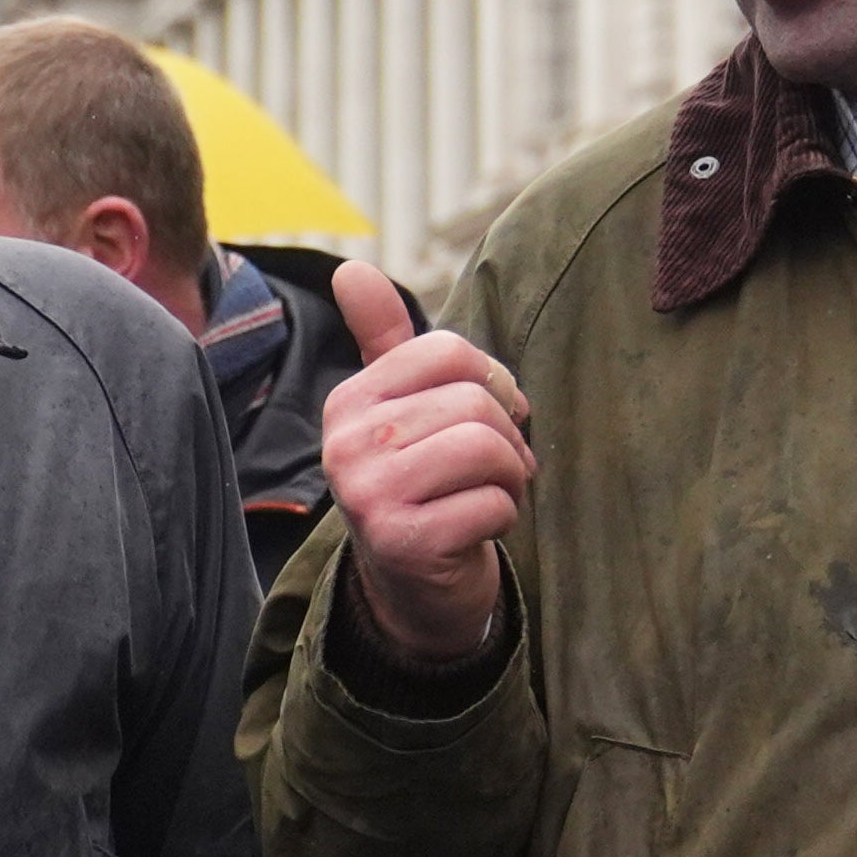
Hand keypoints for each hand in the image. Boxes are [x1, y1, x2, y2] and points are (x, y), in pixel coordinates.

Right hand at [322, 262, 531, 666]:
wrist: (412, 587)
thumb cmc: (420, 485)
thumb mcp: (399, 408)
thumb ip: (383, 339)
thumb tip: (349, 269)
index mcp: (349, 402)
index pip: (448, 352)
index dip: (493, 382)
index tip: (492, 416)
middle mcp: (347, 445)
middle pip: (474, 402)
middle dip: (507, 439)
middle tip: (499, 468)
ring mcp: (369, 496)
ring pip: (485, 449)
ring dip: (510, 478)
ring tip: (492, 494)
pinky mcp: (403, 542)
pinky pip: (492, 504)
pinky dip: (504, 518)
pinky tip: (477, 530)